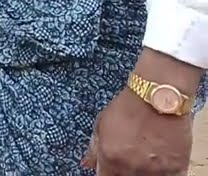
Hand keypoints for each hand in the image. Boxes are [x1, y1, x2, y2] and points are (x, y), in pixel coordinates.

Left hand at [84, 50, 200, 174]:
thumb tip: (86, 165)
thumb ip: (94, 148)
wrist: (158, 96)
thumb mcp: (102, 123)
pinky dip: (165, 174)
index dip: (107, 173)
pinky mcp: (177, 167)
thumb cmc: (128, 106)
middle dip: (124, 172)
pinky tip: (161, 163)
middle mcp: (131, 167)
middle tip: (130, 159)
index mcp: (110, 157)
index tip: (111, 169)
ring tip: (145, 158)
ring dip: (144, 173)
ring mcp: (155, 170)